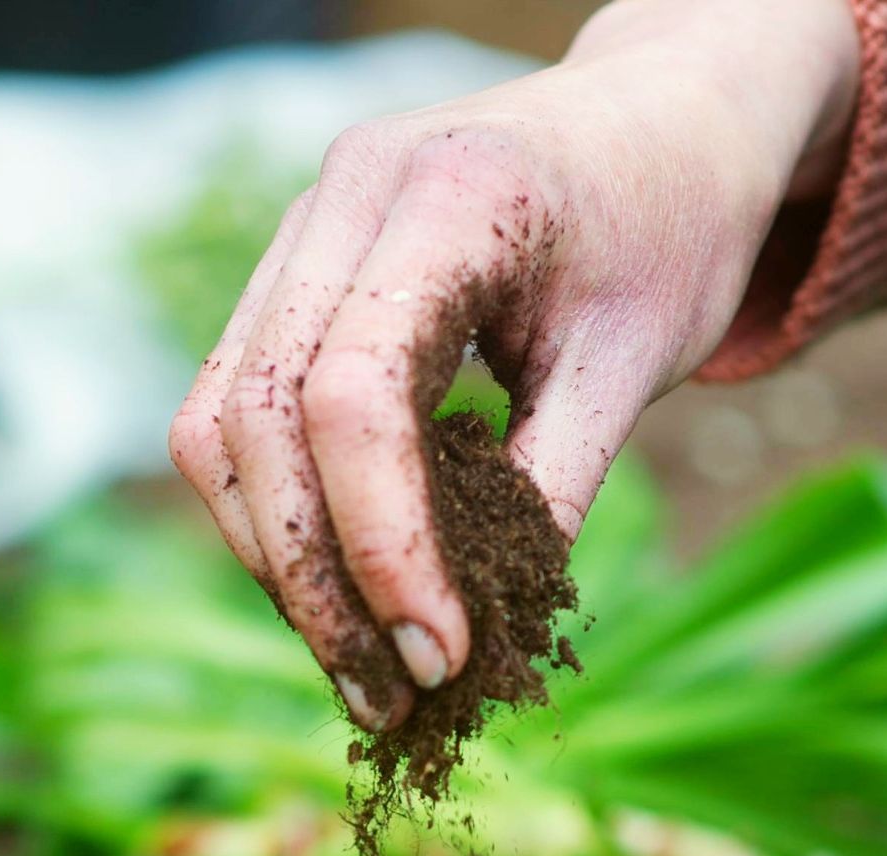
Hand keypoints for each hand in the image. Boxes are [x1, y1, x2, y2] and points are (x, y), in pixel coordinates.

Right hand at [169, 0, 859, 726]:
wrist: (658, 123)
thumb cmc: (669, 230)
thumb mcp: (637, 363)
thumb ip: (551, 490)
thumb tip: (478, 648)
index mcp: (450, 196)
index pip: (353, 396)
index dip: (382, 546)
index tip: (440, 659)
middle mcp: (342, 197)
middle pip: (259, 424)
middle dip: (316, 585)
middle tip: (393, 702)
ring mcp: (298, 232)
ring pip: (217, 429)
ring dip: (279, 568)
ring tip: (365, 674)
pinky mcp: (287, 279)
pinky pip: (232, 416)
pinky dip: (275, 520)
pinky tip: (343, 597)